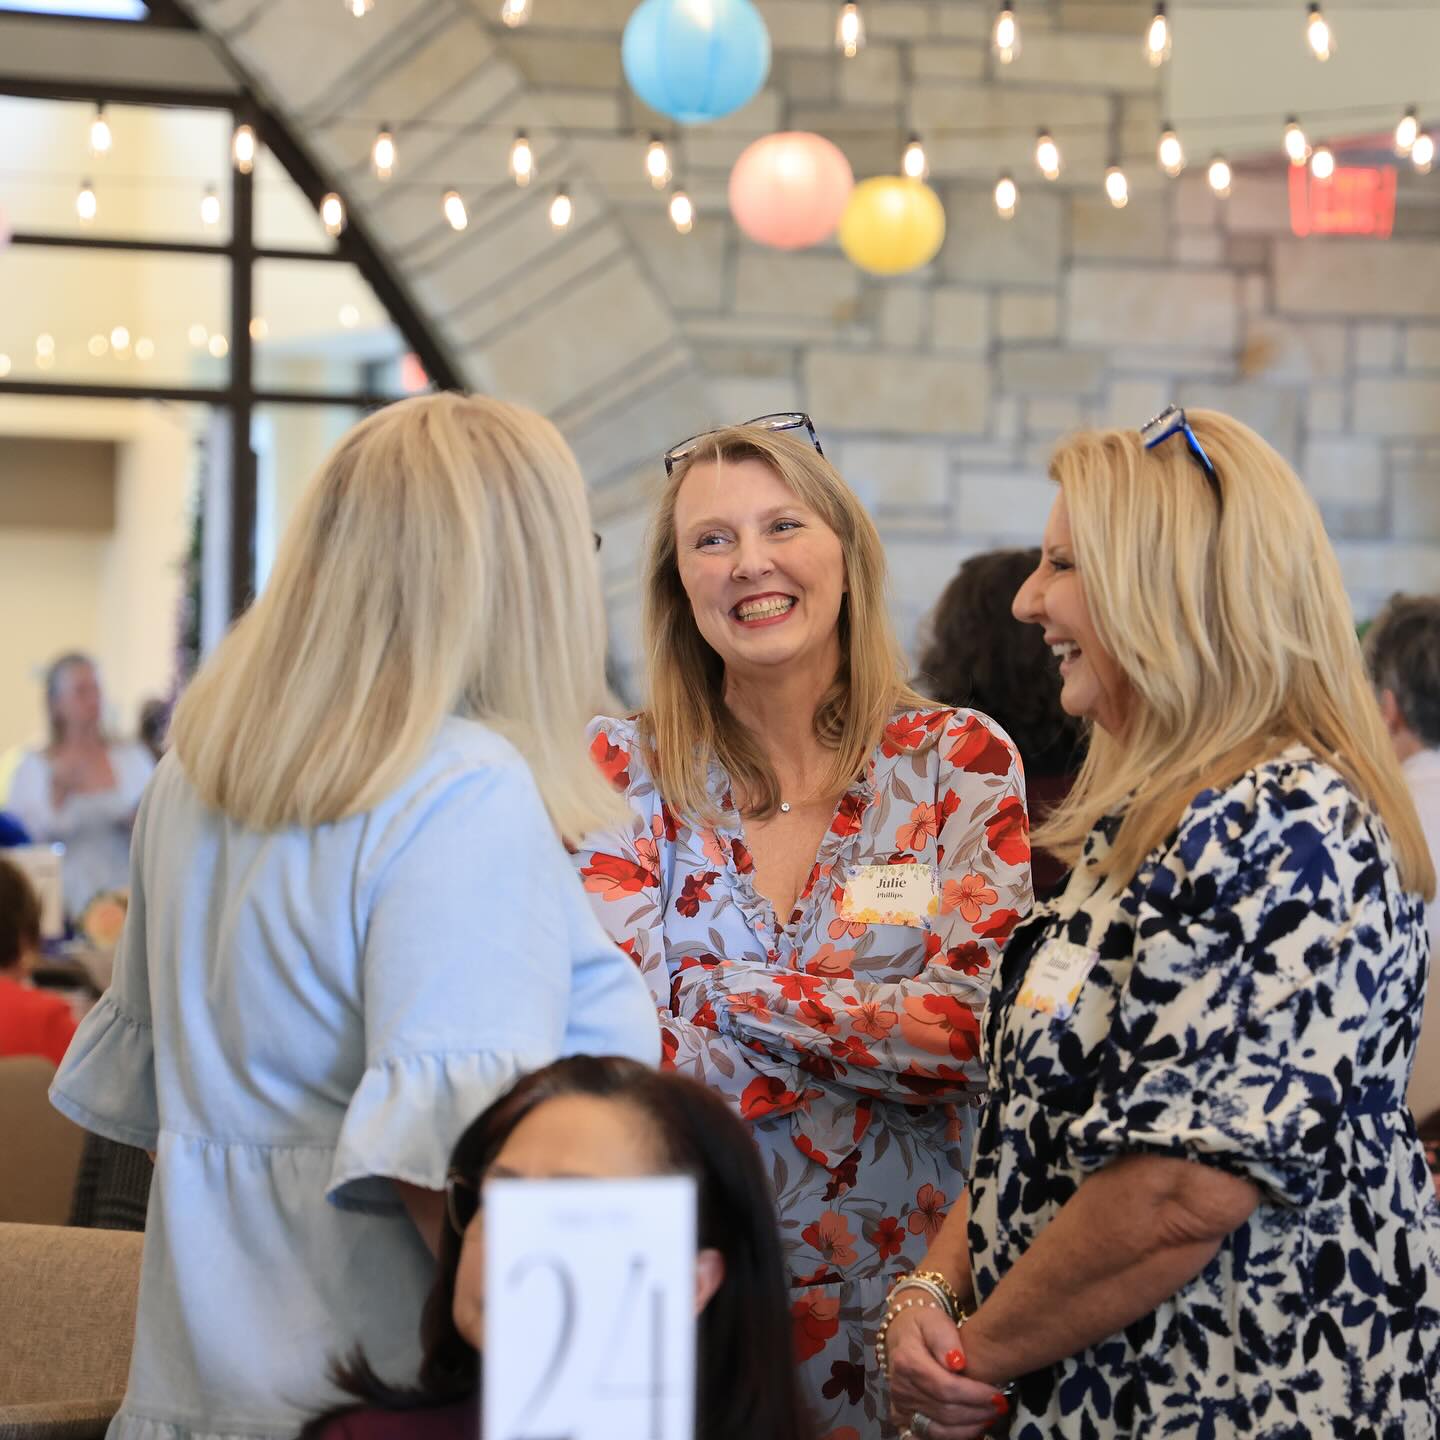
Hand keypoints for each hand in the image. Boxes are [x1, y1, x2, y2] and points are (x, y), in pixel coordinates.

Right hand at [887, 1304, 1009, 1439]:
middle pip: (945, 1411)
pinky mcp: (905, 1419)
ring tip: (991, 1416)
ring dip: (970, 1427)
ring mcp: (901, 1407)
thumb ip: (944, 1338)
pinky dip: (956, 1436)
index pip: (945, 1388)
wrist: (902, 1335)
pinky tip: (973, 1427)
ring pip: (939, 1430)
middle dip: (977, 1412)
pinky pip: (932, 1436)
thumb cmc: (923, 1325)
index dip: (974, 1395)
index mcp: (907, 1363)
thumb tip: (957, 1363)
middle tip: (1001, 1405)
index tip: (997, 1394)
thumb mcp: (933, 1320)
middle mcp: (901, 1389)